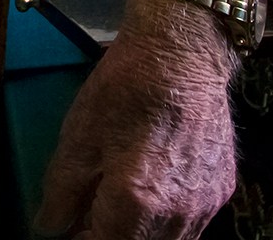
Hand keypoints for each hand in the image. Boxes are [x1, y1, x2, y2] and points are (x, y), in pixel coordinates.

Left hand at [34, 0, 239, 239]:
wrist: (182, 51)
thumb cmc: (125, 88)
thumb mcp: (78, 137)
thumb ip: (60, 193)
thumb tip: (49, 227)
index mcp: (137, 204)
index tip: (70, 230)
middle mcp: (179, 215)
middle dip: (112, 239)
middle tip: (89, 218)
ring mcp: (206, 205)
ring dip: (141, 235)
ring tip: (118, 206)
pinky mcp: (223, 189)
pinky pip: (192, 225)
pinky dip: (167, 222)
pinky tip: (151, 192)